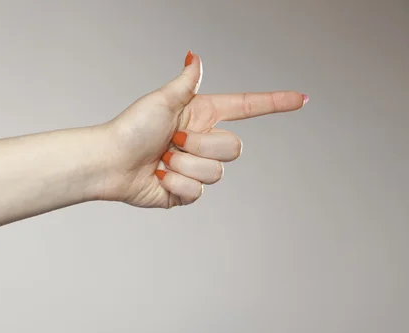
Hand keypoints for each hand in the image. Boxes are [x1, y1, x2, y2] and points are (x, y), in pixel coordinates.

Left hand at [100, 51, 306, 207]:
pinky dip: (175, 184)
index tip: (302, 99)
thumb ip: (186, 83)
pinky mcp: (186, 192)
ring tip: (162, 160)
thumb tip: (195, 58)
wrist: (110, 163)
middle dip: (203, 146)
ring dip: (185, 167)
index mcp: (202, 116)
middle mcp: (203, 142)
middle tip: (173, 142)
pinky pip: (197, 193)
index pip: (246, 108)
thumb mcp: (161, 100)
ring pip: (216, 173)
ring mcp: (196, 169)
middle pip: (234, 148)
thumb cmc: (131, 128)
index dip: (274, 104)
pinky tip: (157, 177)